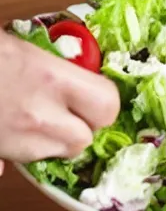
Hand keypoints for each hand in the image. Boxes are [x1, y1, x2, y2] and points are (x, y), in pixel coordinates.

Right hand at [0, 29, 119, 165]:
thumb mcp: (23, 48)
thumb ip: (56, 69)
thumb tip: (82, 74)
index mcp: (50, 77)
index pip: (107, 105)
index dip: (104, 104)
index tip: (95, 97)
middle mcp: (38, 115)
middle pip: (84, 140)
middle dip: (81, 128)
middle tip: (69, 111)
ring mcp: (14, 141)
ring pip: (57, 154)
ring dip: (54, 140)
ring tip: (35, 117)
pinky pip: (25, 162)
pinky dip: (27, 149)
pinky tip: (13, 128)